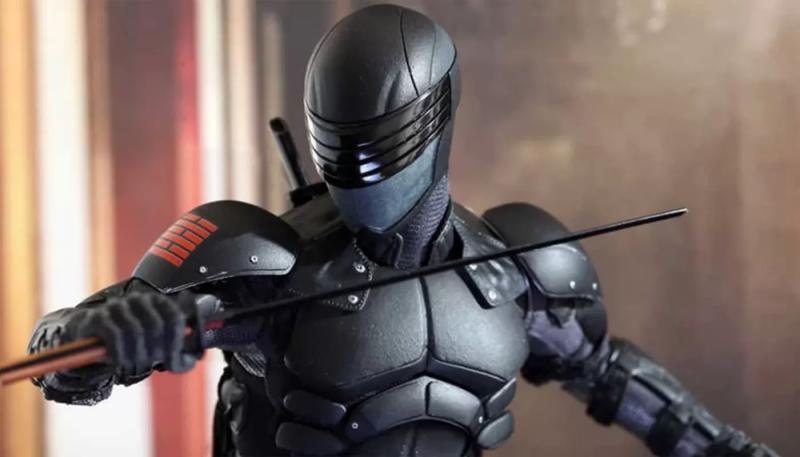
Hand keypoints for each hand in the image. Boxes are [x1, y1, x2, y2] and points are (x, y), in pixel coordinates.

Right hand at [66, 292, 203, 374]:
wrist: (91, 340)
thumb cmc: (130, 344)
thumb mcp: (155, 347)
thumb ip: (176, 354)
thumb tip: (190, 362)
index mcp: (157, 302)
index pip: (174, 318)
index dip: (176, 343)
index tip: (170, 362)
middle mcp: (138, 300)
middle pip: (156, 326)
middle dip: (154, 352)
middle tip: (147, 365)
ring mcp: (117, 306)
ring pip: (135, 331)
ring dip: (135, 355)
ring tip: (132, 366)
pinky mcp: (97, 318)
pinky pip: (114, 335)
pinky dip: (119, 353)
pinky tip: (119, 361)